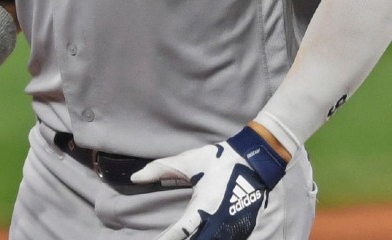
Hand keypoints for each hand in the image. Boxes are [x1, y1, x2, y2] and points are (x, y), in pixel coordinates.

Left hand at [131, 127, 288, 239]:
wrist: (255, 160)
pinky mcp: (244, 228)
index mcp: (205, 204)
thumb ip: (159, 169)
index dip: (167, 239)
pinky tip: (203, 238)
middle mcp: (220, 219)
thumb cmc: (220, 160)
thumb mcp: (188, 162)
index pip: (182, 230)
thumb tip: (135, 177)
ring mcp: (235, 226)